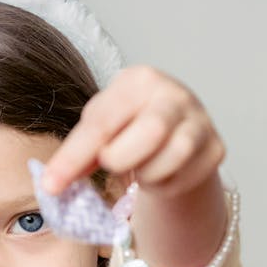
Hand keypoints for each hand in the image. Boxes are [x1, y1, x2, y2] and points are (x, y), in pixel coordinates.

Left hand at [43, 66, 227, 266]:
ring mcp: (200, 120)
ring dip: (145, 174)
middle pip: (151, 132)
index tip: (51, 186)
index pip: (102, 121)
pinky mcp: (215, 148)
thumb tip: (53, 184)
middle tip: (110, 165)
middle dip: (121, 158)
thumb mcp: (101, 129)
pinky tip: (158, 172)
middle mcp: (174, 94)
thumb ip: (80, 152)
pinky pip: (183, 178)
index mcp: (138, 80)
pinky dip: (163, 185)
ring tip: (138, 167)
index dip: (74, 157)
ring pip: (171, 159)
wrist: (176, 131)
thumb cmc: (129, 126)